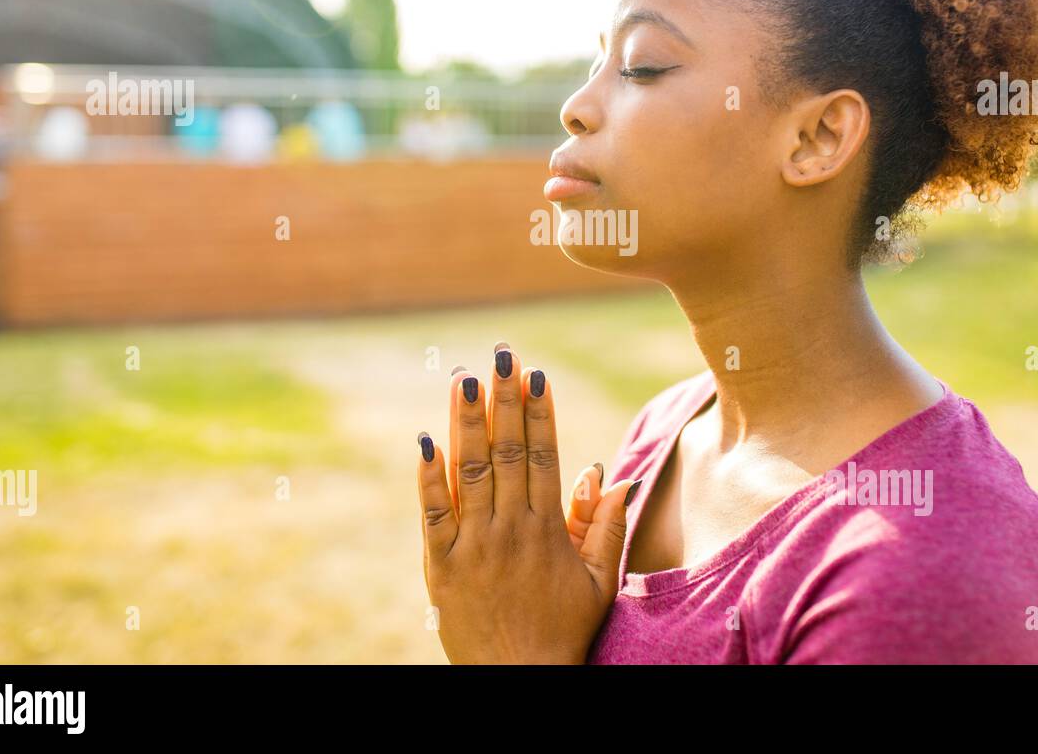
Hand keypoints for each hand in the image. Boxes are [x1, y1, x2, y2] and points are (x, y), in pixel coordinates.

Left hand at [415, 344, 638, 663]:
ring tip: (464, 379)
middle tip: (500, 356)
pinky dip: (428, 477)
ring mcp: (472, 546)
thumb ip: (606, 526)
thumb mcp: (598, 583)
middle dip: (503, 400)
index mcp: (548, 530)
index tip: (536, 374)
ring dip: (467, 422)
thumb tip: (611, 475)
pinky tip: (426, 440)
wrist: (517, 682)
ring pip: (470, 471)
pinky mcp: (439, 565)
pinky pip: (433, 513)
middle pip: (506, 452)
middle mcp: (509, 530)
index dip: (539, 412)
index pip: (543, 455)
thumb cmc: (563, 632)